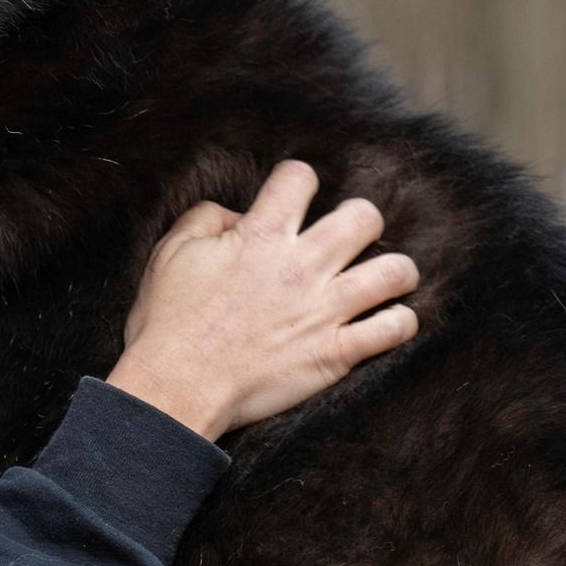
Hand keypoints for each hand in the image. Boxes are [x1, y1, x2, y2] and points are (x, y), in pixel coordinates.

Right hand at [106, 160, 418, 441]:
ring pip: (396, 272)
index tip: (292, 199)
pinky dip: (398, 324)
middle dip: (359, 223)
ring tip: (380, 281)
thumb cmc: (167, 324)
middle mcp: (301, 266)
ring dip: (393, 273)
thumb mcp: (169, 255)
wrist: (175, 388)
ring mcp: (324, 311)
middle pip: (364, 217)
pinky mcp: (335, 353)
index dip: (297, 182)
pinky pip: (394, 329)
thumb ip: (204, 219)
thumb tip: (236, 214)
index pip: (300, 178)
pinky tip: (384, 323)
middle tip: (346, 242)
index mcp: (260, 236)